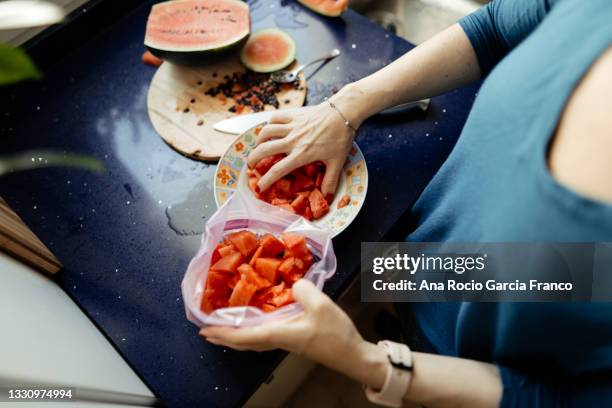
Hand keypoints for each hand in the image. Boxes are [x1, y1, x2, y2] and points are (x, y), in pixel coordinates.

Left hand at [199, 279, 386, 388]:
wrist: (353, 355)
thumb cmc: (336, 334)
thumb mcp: (321, 305)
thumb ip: (303, 289)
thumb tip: (293, 283)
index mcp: (280, 334)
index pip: (244, 336)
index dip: (223, 333)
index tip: (205, 329)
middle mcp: (278, 340)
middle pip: (244, 342)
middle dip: (223, 337)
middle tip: (205, 331)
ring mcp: (286, 341)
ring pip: (252, 340)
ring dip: (235, 335)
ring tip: (222, 328)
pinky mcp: (293, 339)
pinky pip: (263, 336)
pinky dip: (250, 332)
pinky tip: (253, 323)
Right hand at [246, 102, 355, 196]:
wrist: (344, 112)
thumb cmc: (341, 138)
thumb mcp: (337, 162)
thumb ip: (330, 181)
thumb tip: (327, 197)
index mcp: (301, 155)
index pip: (278, 170)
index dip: (266, 180)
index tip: (259, 187)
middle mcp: (292, 140)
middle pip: (264, 150)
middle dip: (253, 159)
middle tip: (251, 165)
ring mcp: (292, 126)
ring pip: (266, 132)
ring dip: (259, 140)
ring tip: (258, 146)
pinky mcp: (294, 115)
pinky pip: (275, 118)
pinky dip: (270, 123)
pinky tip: (271, 128)